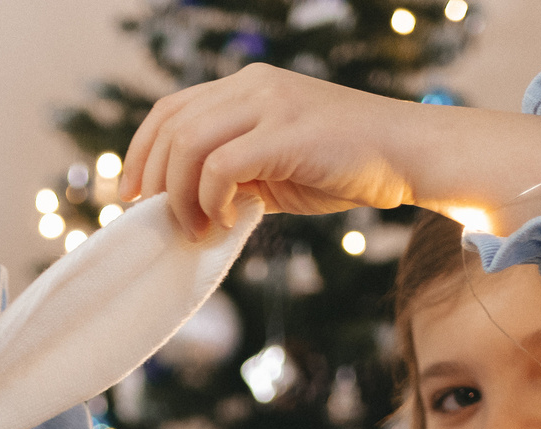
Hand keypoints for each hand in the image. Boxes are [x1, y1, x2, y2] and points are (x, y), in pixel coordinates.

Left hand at [125, 64, 540, 241]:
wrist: (408, 154)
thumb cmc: (346, 164)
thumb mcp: (278, 164)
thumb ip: (236, 171)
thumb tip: (189, 207)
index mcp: (247, 86)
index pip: (171, 111)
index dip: (141, 153)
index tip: (132, 195)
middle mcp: (253, 86)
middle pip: (171, 126)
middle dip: (150, 179)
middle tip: (154, 220)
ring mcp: (271, 105)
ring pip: (190, 146)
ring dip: (181, 197)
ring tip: (197, 230)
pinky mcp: (287, 133)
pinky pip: (222, 167)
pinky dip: (211, 201)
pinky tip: (227, 223)